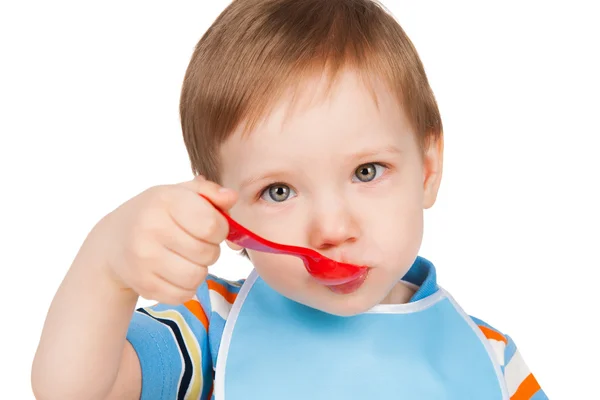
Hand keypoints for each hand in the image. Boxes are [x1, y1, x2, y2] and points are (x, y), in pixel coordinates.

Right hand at [92, 175, 236, 303]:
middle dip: (210, 249)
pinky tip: (175, 272)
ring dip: (199, 269)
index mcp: (165, 201)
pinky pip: (184, 295)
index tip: (210, 227)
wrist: (113, 241)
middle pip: (208, 253)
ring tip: (186, 258)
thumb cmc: (156, 213)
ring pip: (198, 277)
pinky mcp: (144, 285)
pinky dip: (186, 287)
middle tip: (195, 243)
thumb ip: (210, 192)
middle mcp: (150, 229)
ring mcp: (144, 260)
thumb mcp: (180, 193)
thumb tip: (231, 197)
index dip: (220, 229)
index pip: (212, 225)